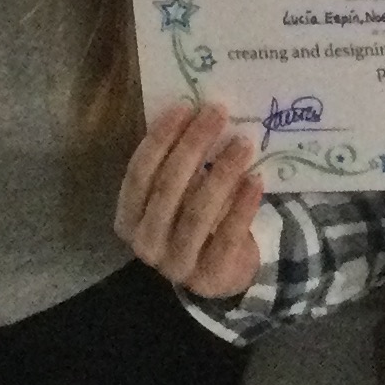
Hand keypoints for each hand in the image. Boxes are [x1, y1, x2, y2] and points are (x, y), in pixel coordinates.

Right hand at [115, 102, 263, 300]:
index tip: (184, 107)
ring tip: (243, 143)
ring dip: (222, 172)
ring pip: (197, 212)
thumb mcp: (176, 195)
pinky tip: (256, 179)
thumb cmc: (193, 219)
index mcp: (128, 219)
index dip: (159, 138)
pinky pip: (228, 235)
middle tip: (217, 113)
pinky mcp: (210, 277)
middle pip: (167, 187)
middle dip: (193, 145)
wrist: (220, 273)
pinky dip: (243, 205)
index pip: (139, 173)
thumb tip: (197, 115)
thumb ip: (177, 165)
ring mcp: (176, 264)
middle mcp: (145, 244)